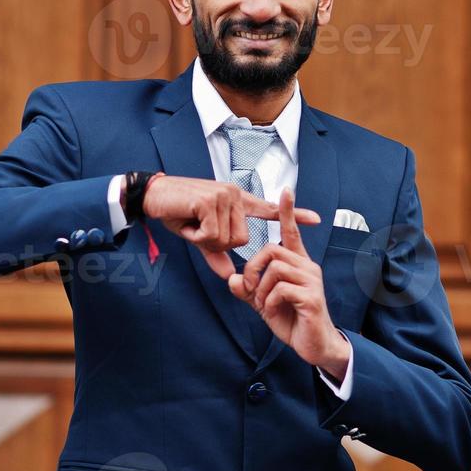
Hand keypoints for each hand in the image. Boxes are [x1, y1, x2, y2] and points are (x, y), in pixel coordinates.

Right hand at [144, 174, 320, 279]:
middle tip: (197, 230)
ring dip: (204, 239)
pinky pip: (212, 235)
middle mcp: (234, 195)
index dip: (293, 215)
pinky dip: (197, 235)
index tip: (317, 219)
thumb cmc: (177, 212)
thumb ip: (217, 254)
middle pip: (241, 240)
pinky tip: (187, 221)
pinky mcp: (211, 200)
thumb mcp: (199, 236)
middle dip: (216, 243)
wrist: (154, 195)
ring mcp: (224, 195)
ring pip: (227, 239)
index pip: (269, 209)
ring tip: (191, 223)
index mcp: (237, 201)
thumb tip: (230, 276)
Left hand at [227, 187, 350, 376]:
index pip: (291, 233)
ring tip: (263, 304)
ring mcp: (311, 281)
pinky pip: (280, 289)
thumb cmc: (292, 321)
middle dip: (253, 268)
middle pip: (272, 249)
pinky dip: (268, 302)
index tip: (286, 190)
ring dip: (260, 288)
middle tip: (250, 289)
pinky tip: (271, 312)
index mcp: (298, 265)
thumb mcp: (264, 304)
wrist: (314, 346)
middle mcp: (307, 267)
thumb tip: (232, 280)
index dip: (287, 212)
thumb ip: (248, 290)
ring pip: (275, 268)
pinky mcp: (311, 297)